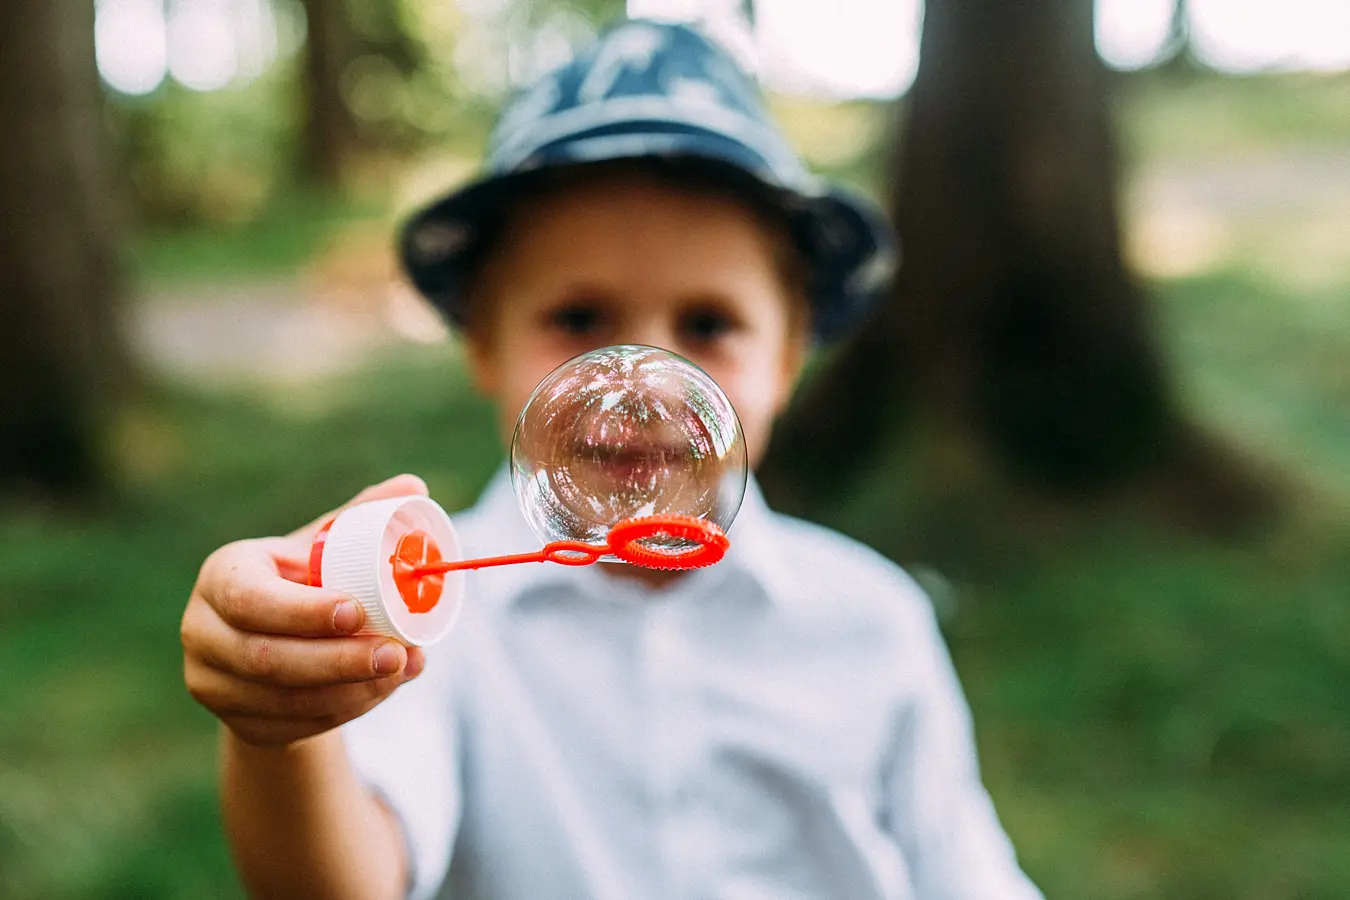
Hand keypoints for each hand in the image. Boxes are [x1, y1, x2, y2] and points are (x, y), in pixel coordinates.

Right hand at [182, 475, 430, 745]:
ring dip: (351, 691)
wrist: (279, 641)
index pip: (249, 598)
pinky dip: (344, 712)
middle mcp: (201, 629)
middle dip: (340, 661)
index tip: (359, 612)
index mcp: (222, 575)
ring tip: (403, 670)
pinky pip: (293, 727)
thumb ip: (363, 516)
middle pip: (266, 658)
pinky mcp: (236, 724)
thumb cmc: (306, 580)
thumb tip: (415, 485)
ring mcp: (211, 682)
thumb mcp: (326, 546)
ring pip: (283, 700)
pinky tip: (380, 692)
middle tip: (397, 653)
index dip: (303, 611)